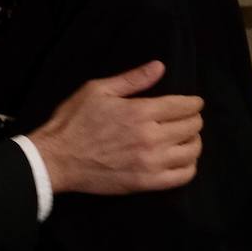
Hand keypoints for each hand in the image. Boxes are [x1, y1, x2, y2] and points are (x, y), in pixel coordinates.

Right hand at [27, 61, 202, 194]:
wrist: (57, 159)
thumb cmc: (74, 121)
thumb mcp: (97, 90)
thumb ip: (132, 79)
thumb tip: (159, 67)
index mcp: (139, 112)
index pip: (183, 106)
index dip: (194, 102)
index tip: (194, 102)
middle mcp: (150, 138)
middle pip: (191, 127)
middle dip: (193, 119)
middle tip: (187, 118)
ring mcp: (150, 163)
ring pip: (191, 152)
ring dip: (193, 141)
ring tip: (184, 138)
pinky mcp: (146, 183)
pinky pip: (183, 176)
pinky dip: (189, 166)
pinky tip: (180, 159)